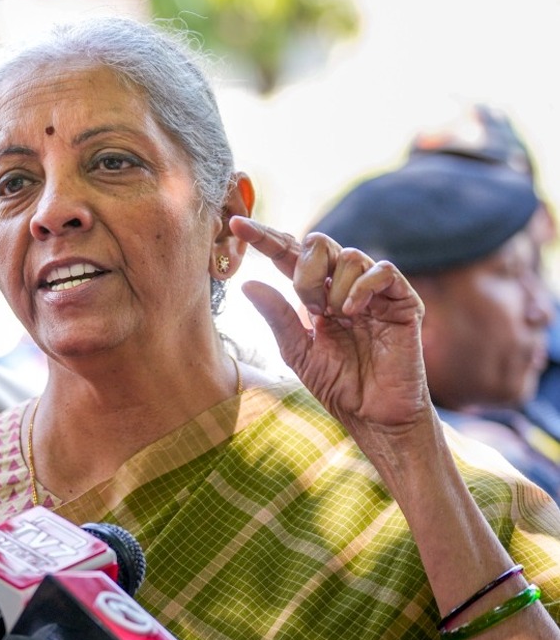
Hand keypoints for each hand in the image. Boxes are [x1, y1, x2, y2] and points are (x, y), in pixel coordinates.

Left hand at [231, 216, 430, 434]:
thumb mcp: (296, 351)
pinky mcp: (403, 301)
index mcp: (315, 294)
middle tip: (311, 308)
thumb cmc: (337, 384)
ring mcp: (374, 292)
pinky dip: (361, 287)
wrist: (374, 415)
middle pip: (318, 243)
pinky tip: (350, 312)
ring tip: (335, 318)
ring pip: (348, 255)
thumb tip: (247, 283)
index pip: (288, 255)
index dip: (264, 238)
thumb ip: (277, 316)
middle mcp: (343, 286)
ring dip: (333, 287)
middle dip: (306, 271)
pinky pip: (382, 270)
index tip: (236, 224)